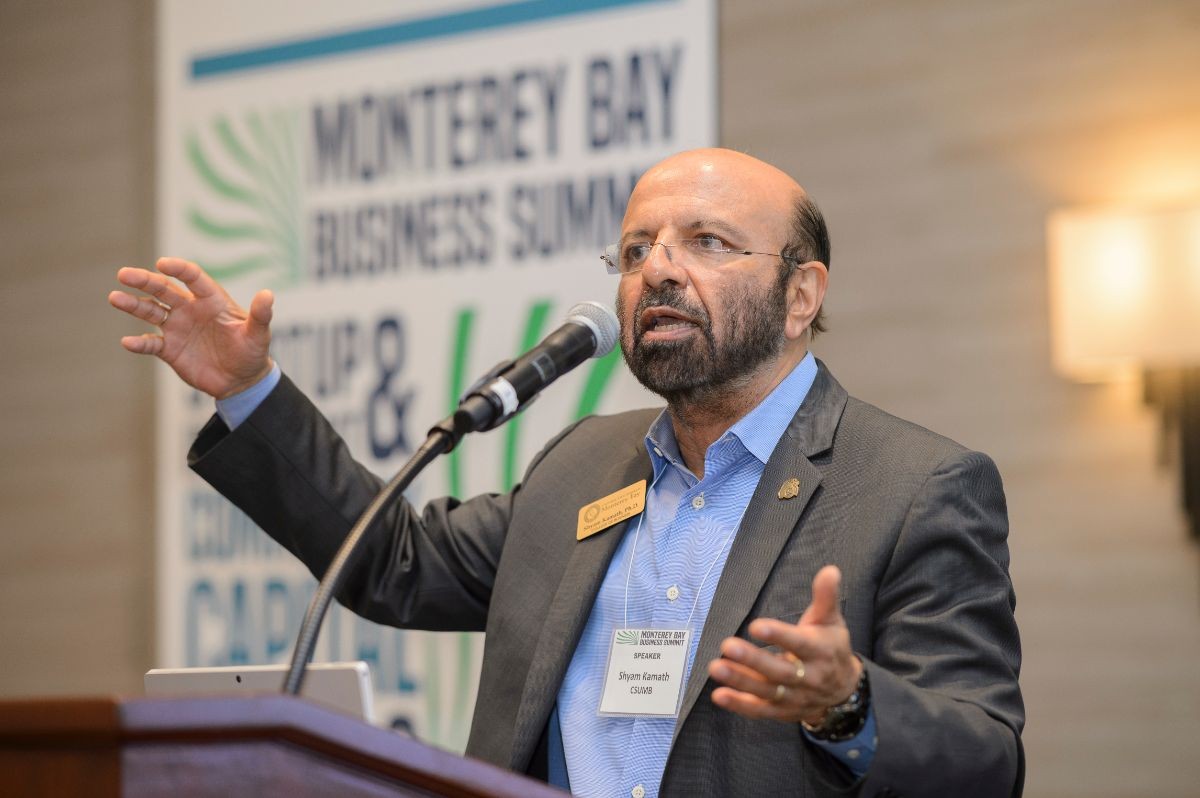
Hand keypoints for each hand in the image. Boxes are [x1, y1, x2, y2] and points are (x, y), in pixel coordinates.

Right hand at [108, 257, 274, 398]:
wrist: (242, 381)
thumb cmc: (253, 353)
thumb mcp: (259, 335)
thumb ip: (261, 315)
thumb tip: (268, 294)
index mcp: (211, 300)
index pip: (192, 278)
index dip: (178, 269)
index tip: (162, 264)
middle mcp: (190, 309)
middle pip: (164, 289)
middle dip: (144, 281)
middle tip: (124, 275)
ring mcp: (177, 328)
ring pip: (151, 311)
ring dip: (133, 305)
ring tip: (115, 297)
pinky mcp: (170, 349)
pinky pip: (150, 343)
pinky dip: (139, 343)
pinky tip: (127, 342)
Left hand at [708, 565, 861, 724]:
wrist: (843, 690)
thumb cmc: (830, 647)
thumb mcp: (832, 620)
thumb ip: (826, 597)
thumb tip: (830, 570)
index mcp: (821, 652)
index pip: (800, 644)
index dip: (779, 636)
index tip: (756, 626)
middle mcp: (809, 678)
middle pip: (779, 671)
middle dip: (753, 660)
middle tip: (727, 646)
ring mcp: (795, 697)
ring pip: (767, 692)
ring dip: (740, 681)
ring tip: (716, 667)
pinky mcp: (782, 711)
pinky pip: (760, 710)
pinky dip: (740, 705)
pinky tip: (719, 695)